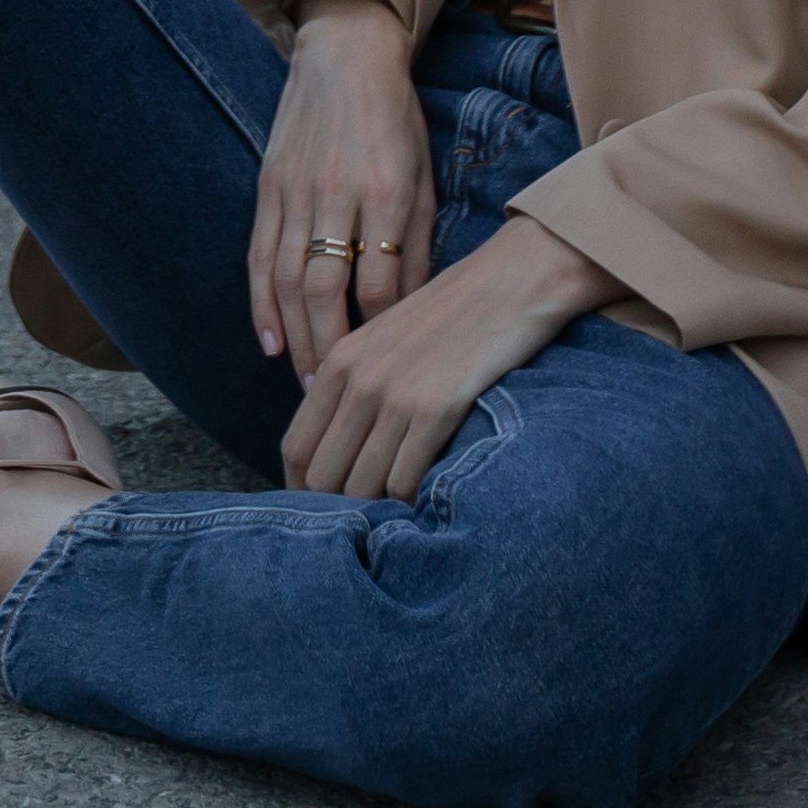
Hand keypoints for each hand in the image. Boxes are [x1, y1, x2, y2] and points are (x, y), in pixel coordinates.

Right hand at [244, 0, 429, 378]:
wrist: (345, 54)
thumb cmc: (396, 120)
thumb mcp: (423, 177)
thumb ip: (417, 243)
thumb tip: (412, 312)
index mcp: (388, 189)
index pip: (381, 278)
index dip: (382, 329)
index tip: (387, 368)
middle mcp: (338, 192)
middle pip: (327, 288)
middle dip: (331, 351)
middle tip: (338, 401)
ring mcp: (296, 189)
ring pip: (289, 279)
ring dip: (297, 339)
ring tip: (308, 386)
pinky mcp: (268, 185)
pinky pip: (260, 255)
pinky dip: (263, 303)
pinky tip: (270, 342)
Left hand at [281, 210, 626, 501]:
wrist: (511, 282)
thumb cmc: (453, 317)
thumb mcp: (385, 341)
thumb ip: (354, 388)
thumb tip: (335, 453)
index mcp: (338, 362)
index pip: (295, 448)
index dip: (301, 491)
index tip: (320, 513)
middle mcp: (357, 379)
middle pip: (320, 475)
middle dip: (336, 508)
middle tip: (361, 525)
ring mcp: (395, 394)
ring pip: (360, 486)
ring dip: (376, 510)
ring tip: (394, 518)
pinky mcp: (435, 408)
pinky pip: (404, 480)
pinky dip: (410, 500)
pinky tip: (424, 498)